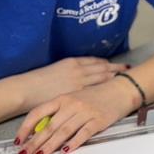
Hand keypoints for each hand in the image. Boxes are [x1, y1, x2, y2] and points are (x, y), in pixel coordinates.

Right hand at [12, 57, 127, 111]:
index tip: (112, 63)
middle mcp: (77, 69)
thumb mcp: (53, 71)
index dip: (104, 62)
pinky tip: (113, 88)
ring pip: (102, 76)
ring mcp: (79, 81)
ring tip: (124, 76)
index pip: (93, 61)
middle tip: (126, 68)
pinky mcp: (77, 92)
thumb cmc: (35, 82)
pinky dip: (105, 86)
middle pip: (101, 67)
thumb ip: (66, 73)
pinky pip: (95, 88)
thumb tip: (73, 78)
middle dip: (114, 67)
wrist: (26, 89)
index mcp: (71, 62)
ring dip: (114, 75)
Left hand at [13, 77, 135, 153]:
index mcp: (62, 98)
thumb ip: (59, 113)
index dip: (26, 128)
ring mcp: (85, 112)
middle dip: (34, 142)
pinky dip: (73, 143)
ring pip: (63, 131)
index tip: (18, 140)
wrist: (120, 89)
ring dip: (50, 145)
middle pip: (48, 126)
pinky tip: (66, 151)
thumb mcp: (74, 99)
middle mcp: (71, 104)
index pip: (38, 113)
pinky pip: (83, 133)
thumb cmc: (96, 96)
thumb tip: (42, 131)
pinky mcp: (98, 120)